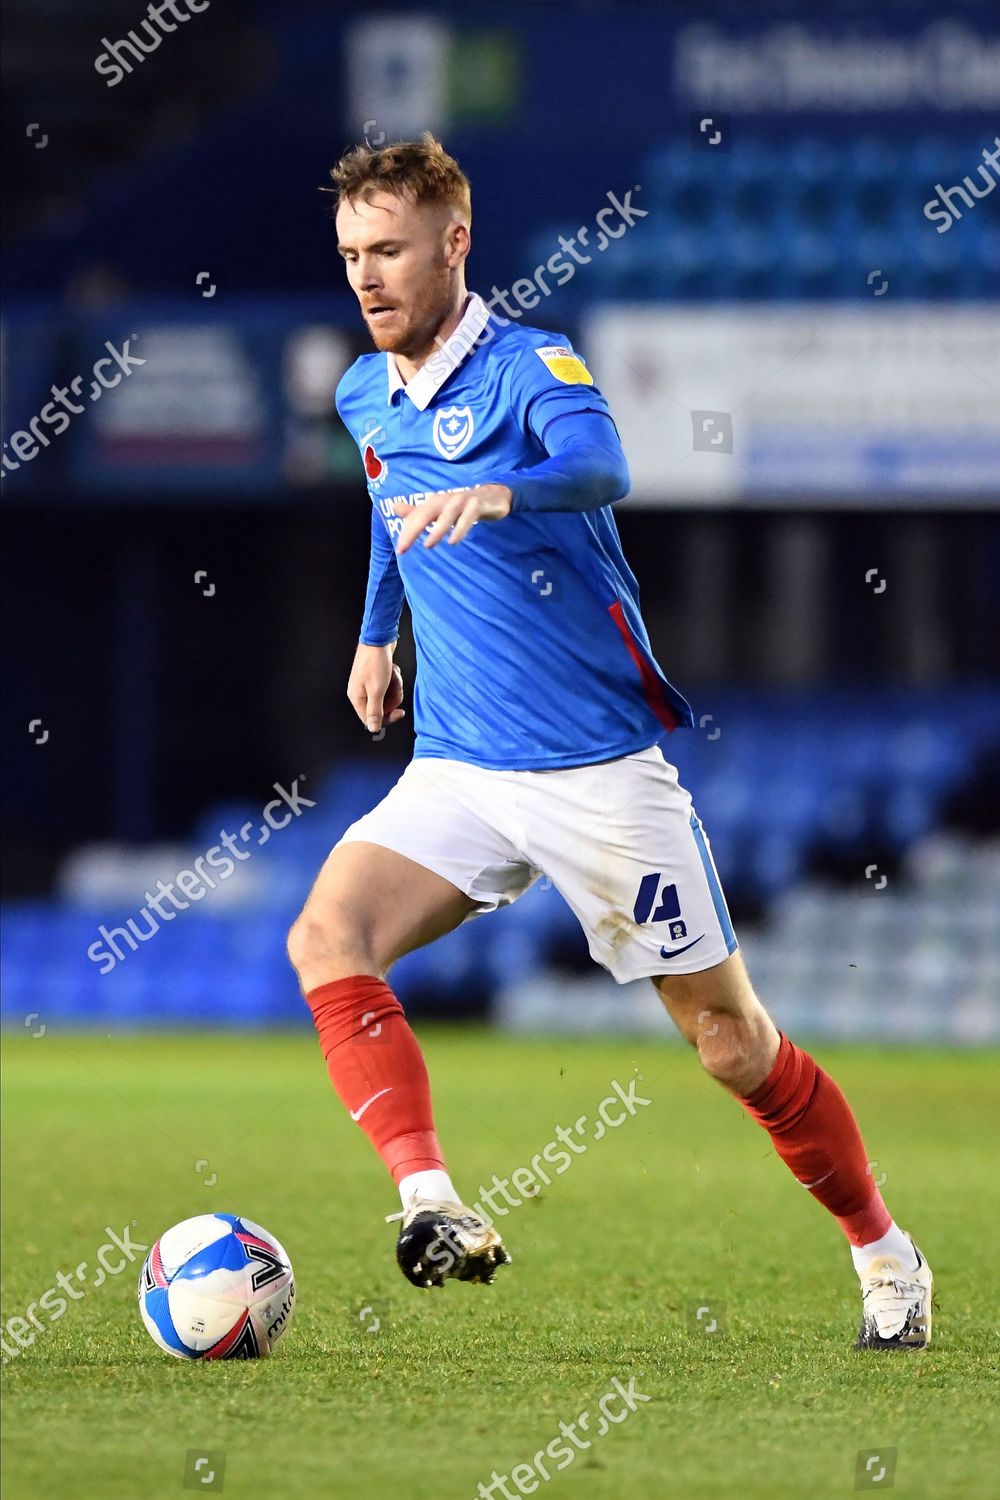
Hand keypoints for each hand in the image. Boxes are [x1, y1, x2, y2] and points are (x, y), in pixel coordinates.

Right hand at [347, 643, 404, 734]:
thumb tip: (372, 728)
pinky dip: (395, 678)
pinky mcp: (377, 677)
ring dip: (395, 686)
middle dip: (392, 696)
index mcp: (357, 697)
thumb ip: (375, 711)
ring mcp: (369, 684)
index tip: (399, 712)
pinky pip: (390, 686)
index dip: (387, 718)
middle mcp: (361, 692)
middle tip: (392, 685)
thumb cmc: (375, 662)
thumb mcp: (376, 690)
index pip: (371, 719)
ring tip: (392, 675)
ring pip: (388, 696)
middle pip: (382, 707)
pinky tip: (392, 670)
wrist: (379, 639)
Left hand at [392, 483, 512, 554]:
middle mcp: (447, 499)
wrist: (494, 495)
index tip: (400, 549)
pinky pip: (469, 516)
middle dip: (414, 528)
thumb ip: (418, 511)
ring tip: (428, 545)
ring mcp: (464, 500)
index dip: (407, 530)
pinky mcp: (479, 504)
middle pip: (427, 512)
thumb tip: (395, 508)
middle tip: (403, 547)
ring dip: (438, 528)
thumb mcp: (439, 509)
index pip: (417, 515)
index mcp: (436, 501)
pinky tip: (453, 541)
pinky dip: (461, 528)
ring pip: (448, 513)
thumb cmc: (464, 504)